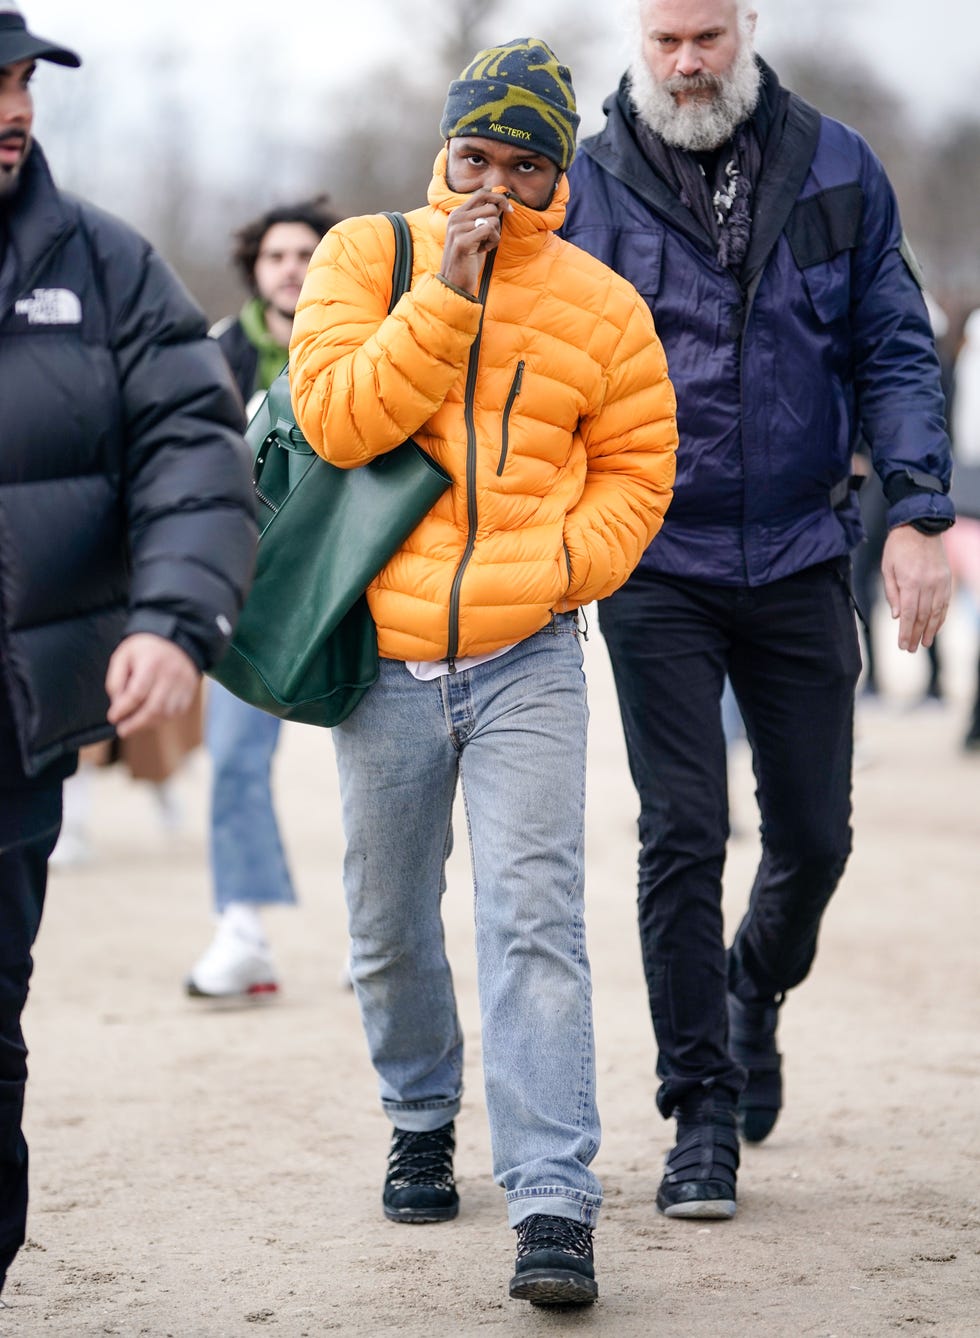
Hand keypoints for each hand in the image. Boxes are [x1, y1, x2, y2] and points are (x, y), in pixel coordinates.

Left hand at [105, 633, 199, 737]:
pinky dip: (162, 719)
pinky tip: (150, 717)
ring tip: (134, 724)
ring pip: (166, 713)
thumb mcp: (123, 656)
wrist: (175, 639)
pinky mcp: (190, 691)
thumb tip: (117, 705)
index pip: (137, 694)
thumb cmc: (144, 650)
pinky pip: (176, 712)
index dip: (123, 709)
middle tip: (122, 730)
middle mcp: (171, 674)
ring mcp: (183, 684)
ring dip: (148, 723)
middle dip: (135, 724)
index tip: (112, 717)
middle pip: (154, 708)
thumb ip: (116, 680)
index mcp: (152, 663)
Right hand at [439, 190, 512, 295]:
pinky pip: (489, 230)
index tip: (509, 209)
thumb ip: (483, 217)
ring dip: (495, 235)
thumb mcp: (475, 234)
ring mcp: (458, 228)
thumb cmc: (468, 259)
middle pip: (490, 207)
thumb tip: (501, 203)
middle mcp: (456, 217)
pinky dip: (493, 242)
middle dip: (497, 223)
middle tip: (489, 238)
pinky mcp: (463, 240)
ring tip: (484, 246)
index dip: (498, 198)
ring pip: (492, 219)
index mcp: (457, 214)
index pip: (482, 193)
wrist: (455, 282)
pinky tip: (483, 250)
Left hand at [881, 525, 951, 651]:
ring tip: (924, 643)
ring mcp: (940, 582)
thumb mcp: (887, 568)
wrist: (920, 525)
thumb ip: (892, 593)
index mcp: (910, 582)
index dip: (906, 632)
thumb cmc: (898, 546)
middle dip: (916, 635)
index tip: (902, 645)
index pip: (909, 614)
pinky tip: (935, 627)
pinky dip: (941, 617)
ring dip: (930, 630)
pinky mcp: (947, 579)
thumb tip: (897, 616)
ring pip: (936, 612)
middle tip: (911, 649)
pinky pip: (945, 603)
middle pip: (923, 617)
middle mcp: (927, 584)